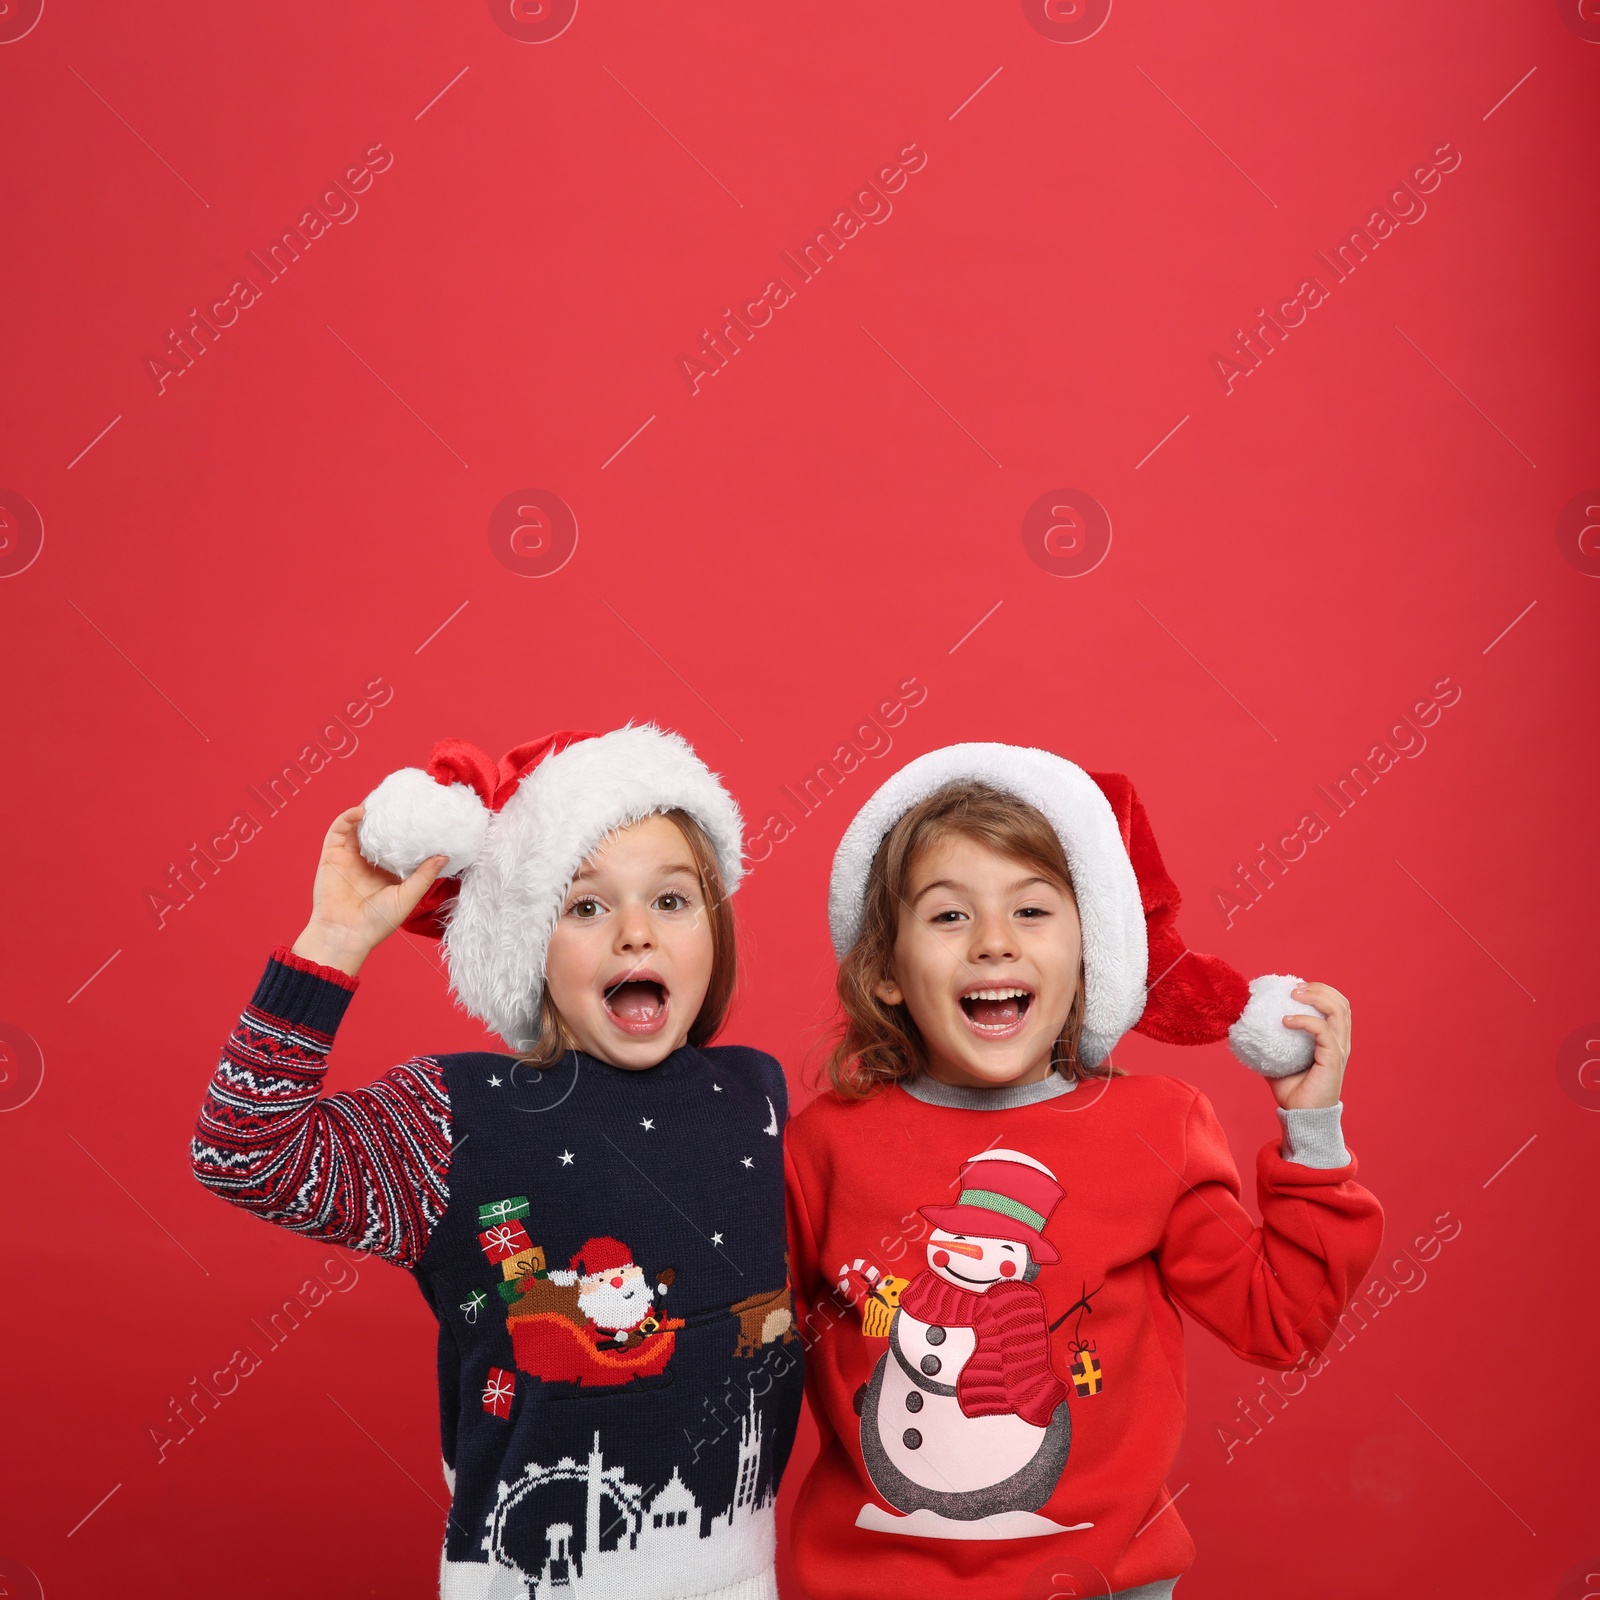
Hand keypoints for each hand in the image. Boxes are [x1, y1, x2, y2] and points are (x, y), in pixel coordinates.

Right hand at [289, 805, 447, 976]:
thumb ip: (425, 876)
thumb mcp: (408, 897)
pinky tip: (363, 810)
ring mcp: (349, 857)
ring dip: (369, 811)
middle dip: (389, 816)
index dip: (408, 831)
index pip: (399, 845)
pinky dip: (349, 817)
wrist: (345, 934)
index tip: (423, 815)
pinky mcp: (332, 855)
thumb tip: (445, 855)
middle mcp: (368, 862)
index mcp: (387, 872)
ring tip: (384, 798)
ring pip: (358, 827)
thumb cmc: (377, 922)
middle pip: (379, 832)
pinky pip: (339, 830)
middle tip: (404, 799)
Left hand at [1268, 981, 1349, 1110]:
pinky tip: (1285, 1022)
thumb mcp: (1277, 1061)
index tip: (1294, 987)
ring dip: (1316, 997)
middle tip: (1294, 987)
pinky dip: (1305, 1021)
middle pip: (1342, 1003)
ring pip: (1339, 1011)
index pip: (1337, 1005)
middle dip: (1319, 988)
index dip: (1320, 990)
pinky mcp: (1333, 1059)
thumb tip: (1245, 1027)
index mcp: (1332, 1040)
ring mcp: (1339, 1050)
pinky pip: (1324, 1031)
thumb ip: (1270, 1043)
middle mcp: (1340, 1042)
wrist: (1301, 1116)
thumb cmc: (1293, 1091)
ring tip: (1293, 994)